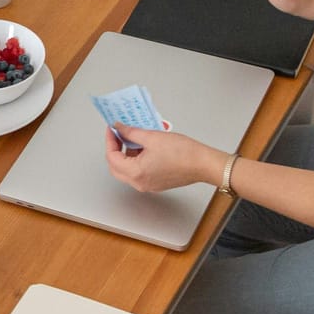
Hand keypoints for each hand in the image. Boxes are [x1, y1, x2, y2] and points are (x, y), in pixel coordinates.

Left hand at [103, 126, 225, 193]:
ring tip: (133, 137)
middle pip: (116, 167)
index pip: (112, 157)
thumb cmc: (183, 153)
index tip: (112, 128)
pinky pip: (139, 172)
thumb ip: (131, 132)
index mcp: (136, 173)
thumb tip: (119, 128)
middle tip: (118, 133)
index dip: (110, 140)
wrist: (203, 164)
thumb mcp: (152, 137)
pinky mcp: (156, 183)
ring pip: (127, 170)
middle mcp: (140, 183)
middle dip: (115, 149)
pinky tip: (144, 147)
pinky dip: (136, 160)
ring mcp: (148, 185)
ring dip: (126, 154)